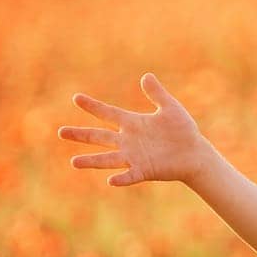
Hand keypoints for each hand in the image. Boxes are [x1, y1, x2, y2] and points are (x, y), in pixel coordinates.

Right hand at [58, 73, 211, 186]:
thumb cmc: (183, 131)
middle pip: (99, 137)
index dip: (93, 106)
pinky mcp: (145, 170)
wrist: (195, 153)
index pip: (108, 113)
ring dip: (92, 160)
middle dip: (80, 135)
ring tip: (74, 162)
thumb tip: (146, 76)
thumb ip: (157, 94)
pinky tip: (110, 180)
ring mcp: (135, 157)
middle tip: (60, 132)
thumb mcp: (170, 108)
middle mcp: (128, 141)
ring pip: (108, 159)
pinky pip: (130, 175)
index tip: (77, 98)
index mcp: (133, 123)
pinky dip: (121, 178)